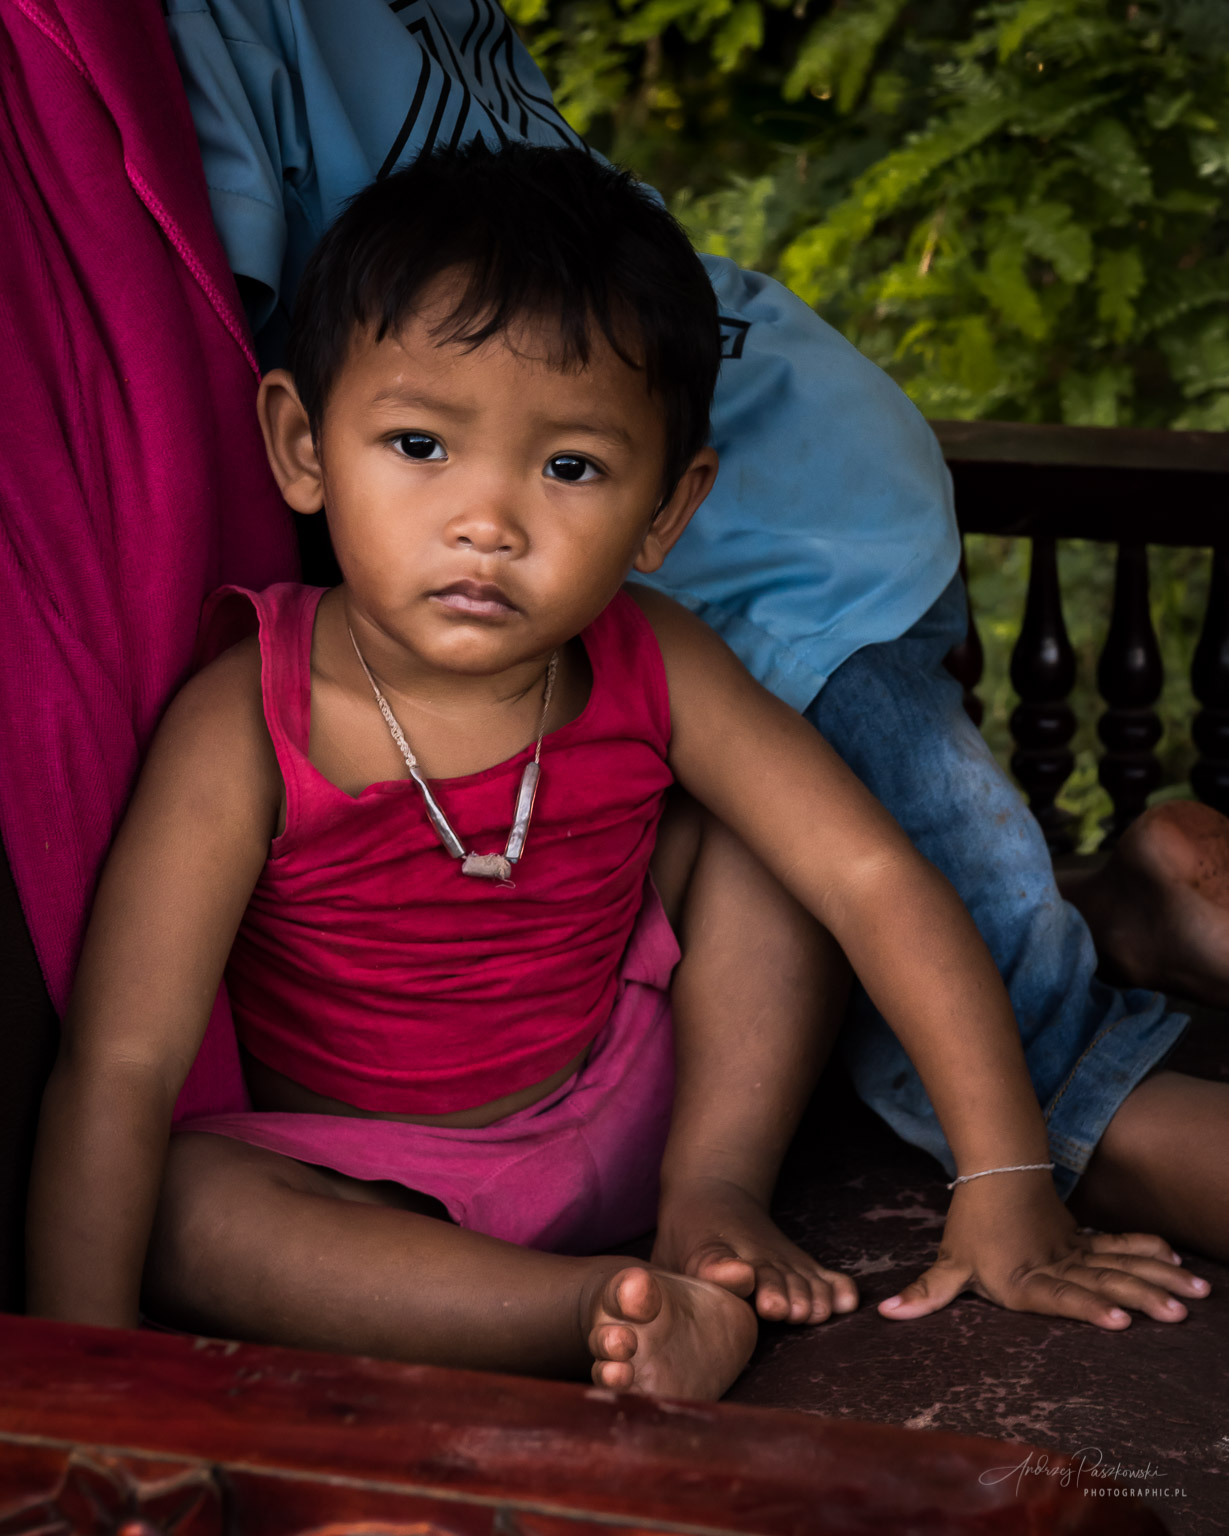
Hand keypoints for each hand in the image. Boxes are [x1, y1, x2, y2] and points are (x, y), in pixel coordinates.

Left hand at [653, 1175, 858, 1323]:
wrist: (713, 1192)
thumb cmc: (686, 1234)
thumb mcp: (673, 1251)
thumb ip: (700, 1267)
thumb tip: (735, 1274)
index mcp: (712, 1254)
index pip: (721, 1266)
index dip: (738, 1280)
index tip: (763, 1301)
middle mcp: (754, 1256)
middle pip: (772, 1277)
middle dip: (786, 1296)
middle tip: (793, 1313)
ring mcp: (780, 1259)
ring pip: (799, 1278)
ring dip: (810, 1296)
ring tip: (815, 1313)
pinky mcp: (798, 1263)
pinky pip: (821, 1275)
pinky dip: (835, 1288)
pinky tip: (846, 1302)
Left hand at [877, 1171, 1210, 1328]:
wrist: (995, 1172)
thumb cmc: (972, 1225)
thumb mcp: (950, 1262)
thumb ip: (926, 1293)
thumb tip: (885, 1314)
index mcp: (1022, 1280)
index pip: (1057, 1295)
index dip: (1087, 1306)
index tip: (1119, 1319)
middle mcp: (1054, 1267)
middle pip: (1101, 1281)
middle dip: (1141, 1296)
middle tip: (1176, 1311)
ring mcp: (1074, 1252)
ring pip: (1119, 1263)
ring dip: (1155, 1276)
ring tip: (1192, 1292)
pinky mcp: (1085, 1241)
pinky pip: (1119, 1246)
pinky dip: (1146, 1250)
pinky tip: (1174, 1259)